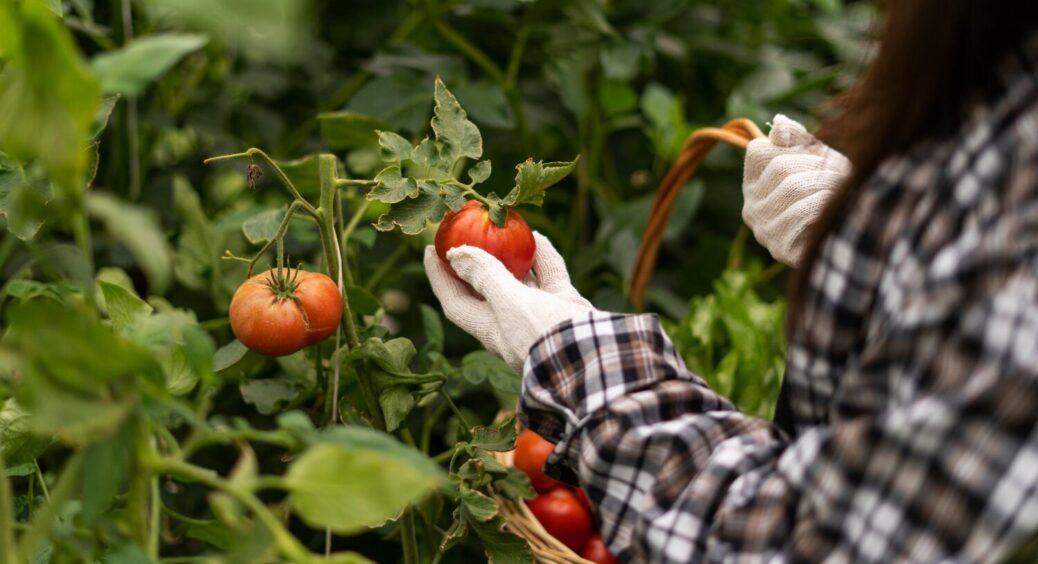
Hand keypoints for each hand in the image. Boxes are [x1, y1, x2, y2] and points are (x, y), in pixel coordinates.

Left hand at [424, 232, 594, 370]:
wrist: (599, 359)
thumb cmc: (545, 334)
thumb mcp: (510, 303)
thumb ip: (485, 276)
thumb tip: (455, 254)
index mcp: (491, 331)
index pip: (456, 302)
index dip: (440, 278)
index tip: (430, 250)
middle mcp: (513, 325)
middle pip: (485, 289)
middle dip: (474, 262)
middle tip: (464, 232)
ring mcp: (541, 317)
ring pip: (520, 281)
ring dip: (510, 257)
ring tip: (502, 229)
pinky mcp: (566, 309)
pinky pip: (550, 278)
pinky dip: (543, 258)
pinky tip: (538, 237)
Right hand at [742, 114, 851, 266]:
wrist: (848, 239)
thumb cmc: (831, 193)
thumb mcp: (814, 160)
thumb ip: (796, 141)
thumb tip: (779, 121)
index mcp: (753, 185)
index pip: (759, 151)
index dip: (793, 146)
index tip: (817, 153)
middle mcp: (751, 208)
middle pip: (780, 168)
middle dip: (816, 165)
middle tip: (840, 171)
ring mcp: (763, 230)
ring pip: (792, 188)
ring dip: (825, 184)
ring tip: (841, 188)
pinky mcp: (780, 248)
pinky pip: (801, 214)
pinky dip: (824, 206)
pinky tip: (834, 207)